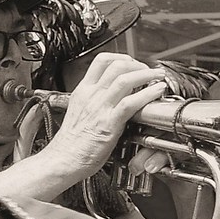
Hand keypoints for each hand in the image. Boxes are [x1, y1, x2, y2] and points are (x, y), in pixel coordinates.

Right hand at [50, 53, 170, 165]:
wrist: (61, 160)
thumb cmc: (70, 144)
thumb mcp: (78, 113)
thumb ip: (93, 102)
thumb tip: (110, 97)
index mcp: (83, 92)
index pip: (101, 61)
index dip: (121, 57)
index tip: (132, 63)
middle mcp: (91, 96)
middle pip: (117, 65)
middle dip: (138, 64)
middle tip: (148, 71)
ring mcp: (100, 108)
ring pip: (125, 79)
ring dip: (147, 74)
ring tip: (158, 78)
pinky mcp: (109, 123)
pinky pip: (130, 102)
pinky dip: (148, 94)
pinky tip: (157, 92)